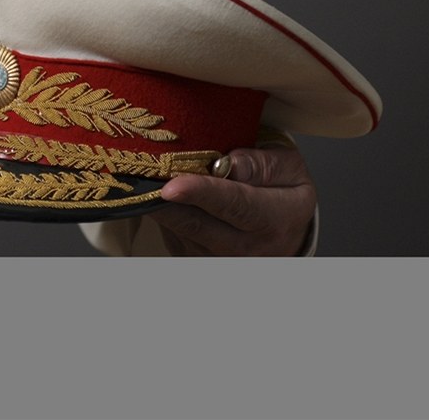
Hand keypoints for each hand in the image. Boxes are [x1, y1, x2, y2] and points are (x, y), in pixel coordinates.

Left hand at [149, 140, 316, 255]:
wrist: (286, 231)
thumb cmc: (284, 190)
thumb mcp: (288, 167)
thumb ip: (262, 164)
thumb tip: (230, 164)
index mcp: (274, 219)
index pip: (234, 205)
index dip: (200, 193)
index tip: (171, 186)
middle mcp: (248, 248)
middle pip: (198, 224)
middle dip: (165, 202)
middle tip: (139, 178)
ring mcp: (223, 261)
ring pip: (182, 232)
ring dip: (162, 208)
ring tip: (146, 180)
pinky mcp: (201, 263)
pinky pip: (176, 238)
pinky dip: (166, 216)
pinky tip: (162, 197)